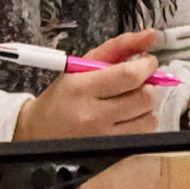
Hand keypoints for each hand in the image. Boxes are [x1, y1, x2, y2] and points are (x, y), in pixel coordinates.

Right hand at [12, 30, 167, 139]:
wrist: (38, 132)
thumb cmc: (62, 95)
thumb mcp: (82, 65)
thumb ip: (118, 47)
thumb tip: (150, 35)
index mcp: (81, 87)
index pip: (129, 75)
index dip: (147, 66)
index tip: (148, 62)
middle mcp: (92, 114)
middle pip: (144, 97)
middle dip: (149, 85)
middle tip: (139, 82)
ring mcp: (102, 137)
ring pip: (149, 118)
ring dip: (146, 106)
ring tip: (131, 100)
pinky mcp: (110, 153)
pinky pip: (143, 135)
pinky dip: (142, 122)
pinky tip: (128, 117)